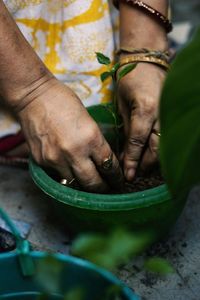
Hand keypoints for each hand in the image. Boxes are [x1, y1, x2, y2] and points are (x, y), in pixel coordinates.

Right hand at [17, 78, 122, 192]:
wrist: (32, 96)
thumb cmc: (63, 101)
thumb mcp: (88, 120)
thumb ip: (95, 142)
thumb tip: (102, 161)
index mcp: (91, 138)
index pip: (109, 166)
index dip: (117, 177)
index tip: (119, 182)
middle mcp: (74, 152)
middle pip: (94, 184)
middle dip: (103, 189)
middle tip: (108, 189)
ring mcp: (56, 159)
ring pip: (75, 185)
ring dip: (84, 187)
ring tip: (90, 186)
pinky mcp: (42, 162)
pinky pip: (58, 177)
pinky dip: (66, 177)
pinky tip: (70, 173)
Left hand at [117, 63, 165, 180]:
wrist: (148, 59)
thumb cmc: (130, 79)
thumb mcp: (122, 104)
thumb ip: (126, 128)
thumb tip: (125, 152)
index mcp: (145, 109)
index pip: (138, 141)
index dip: (132, 160)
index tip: (128, 174)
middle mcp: (162, 114)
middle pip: (157, 148)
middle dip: (145, 164)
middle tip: (135, 174)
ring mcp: (170, 113)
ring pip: (166, 144)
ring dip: (154, 159)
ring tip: (142, 167)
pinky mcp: (173, 113)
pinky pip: (168, 136)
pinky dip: (161, 148)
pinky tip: (152, 154)